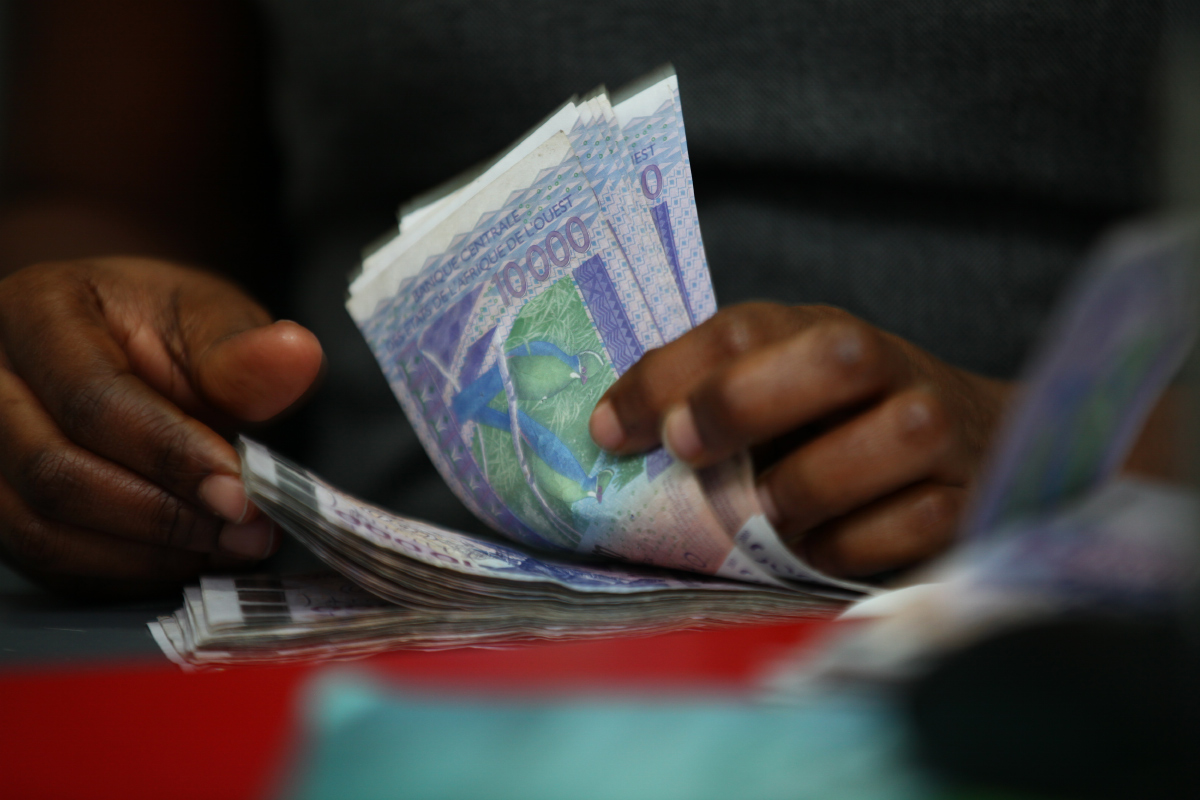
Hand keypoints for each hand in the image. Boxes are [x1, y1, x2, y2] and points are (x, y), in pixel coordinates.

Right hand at [0, 257, 322, 596]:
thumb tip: (297, 355)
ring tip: (228, 544)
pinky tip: (189, 557)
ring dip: (147, 554)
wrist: (128, 344)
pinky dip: (127, 573)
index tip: (242, 491)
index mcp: (35, 311)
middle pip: (55, 474)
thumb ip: (245, 352)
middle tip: (246, 529)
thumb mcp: (214, 319)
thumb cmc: (167, 328)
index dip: (172, 454)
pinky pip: (52, 564)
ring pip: (42, 532)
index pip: (93, 400)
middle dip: (162, 515)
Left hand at [589, 304, 1008, 577]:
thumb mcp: (777, 391)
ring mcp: (939, 430)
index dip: (669, 376)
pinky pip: (912, 523)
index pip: (743, 330)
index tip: (611, 431)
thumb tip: (611, 435)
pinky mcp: (965, 499)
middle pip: (836, 357)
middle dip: (745, 401)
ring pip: (890, 439)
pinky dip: (850, 544)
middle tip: (685, 450)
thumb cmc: (840, 425)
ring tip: (764, 516)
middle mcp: (888, 367)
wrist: (974, 445)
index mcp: (821, 332)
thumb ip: (709, 401)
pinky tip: (816, 549)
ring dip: (807, 487)